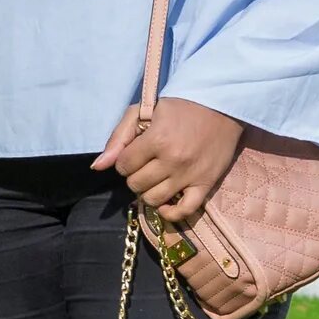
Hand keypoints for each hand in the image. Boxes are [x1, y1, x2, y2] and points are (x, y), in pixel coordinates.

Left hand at [91, 98, 244, 226]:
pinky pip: (184, 211)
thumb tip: (97, 167)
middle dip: (135, 174)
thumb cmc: (179, 106)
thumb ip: (118, 137)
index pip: (123, 166)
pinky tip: (164, 204)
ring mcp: (190, 175)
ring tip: (155, 178)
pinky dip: (170, 213)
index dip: (124, 160)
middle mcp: (173, 160)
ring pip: (153, 199)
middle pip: (136, 184)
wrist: (220, 104)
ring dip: (148, 190)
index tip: (134, 153)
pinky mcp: (206, 184)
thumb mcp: (143, 111)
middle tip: (145, 164)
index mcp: (156, 139)